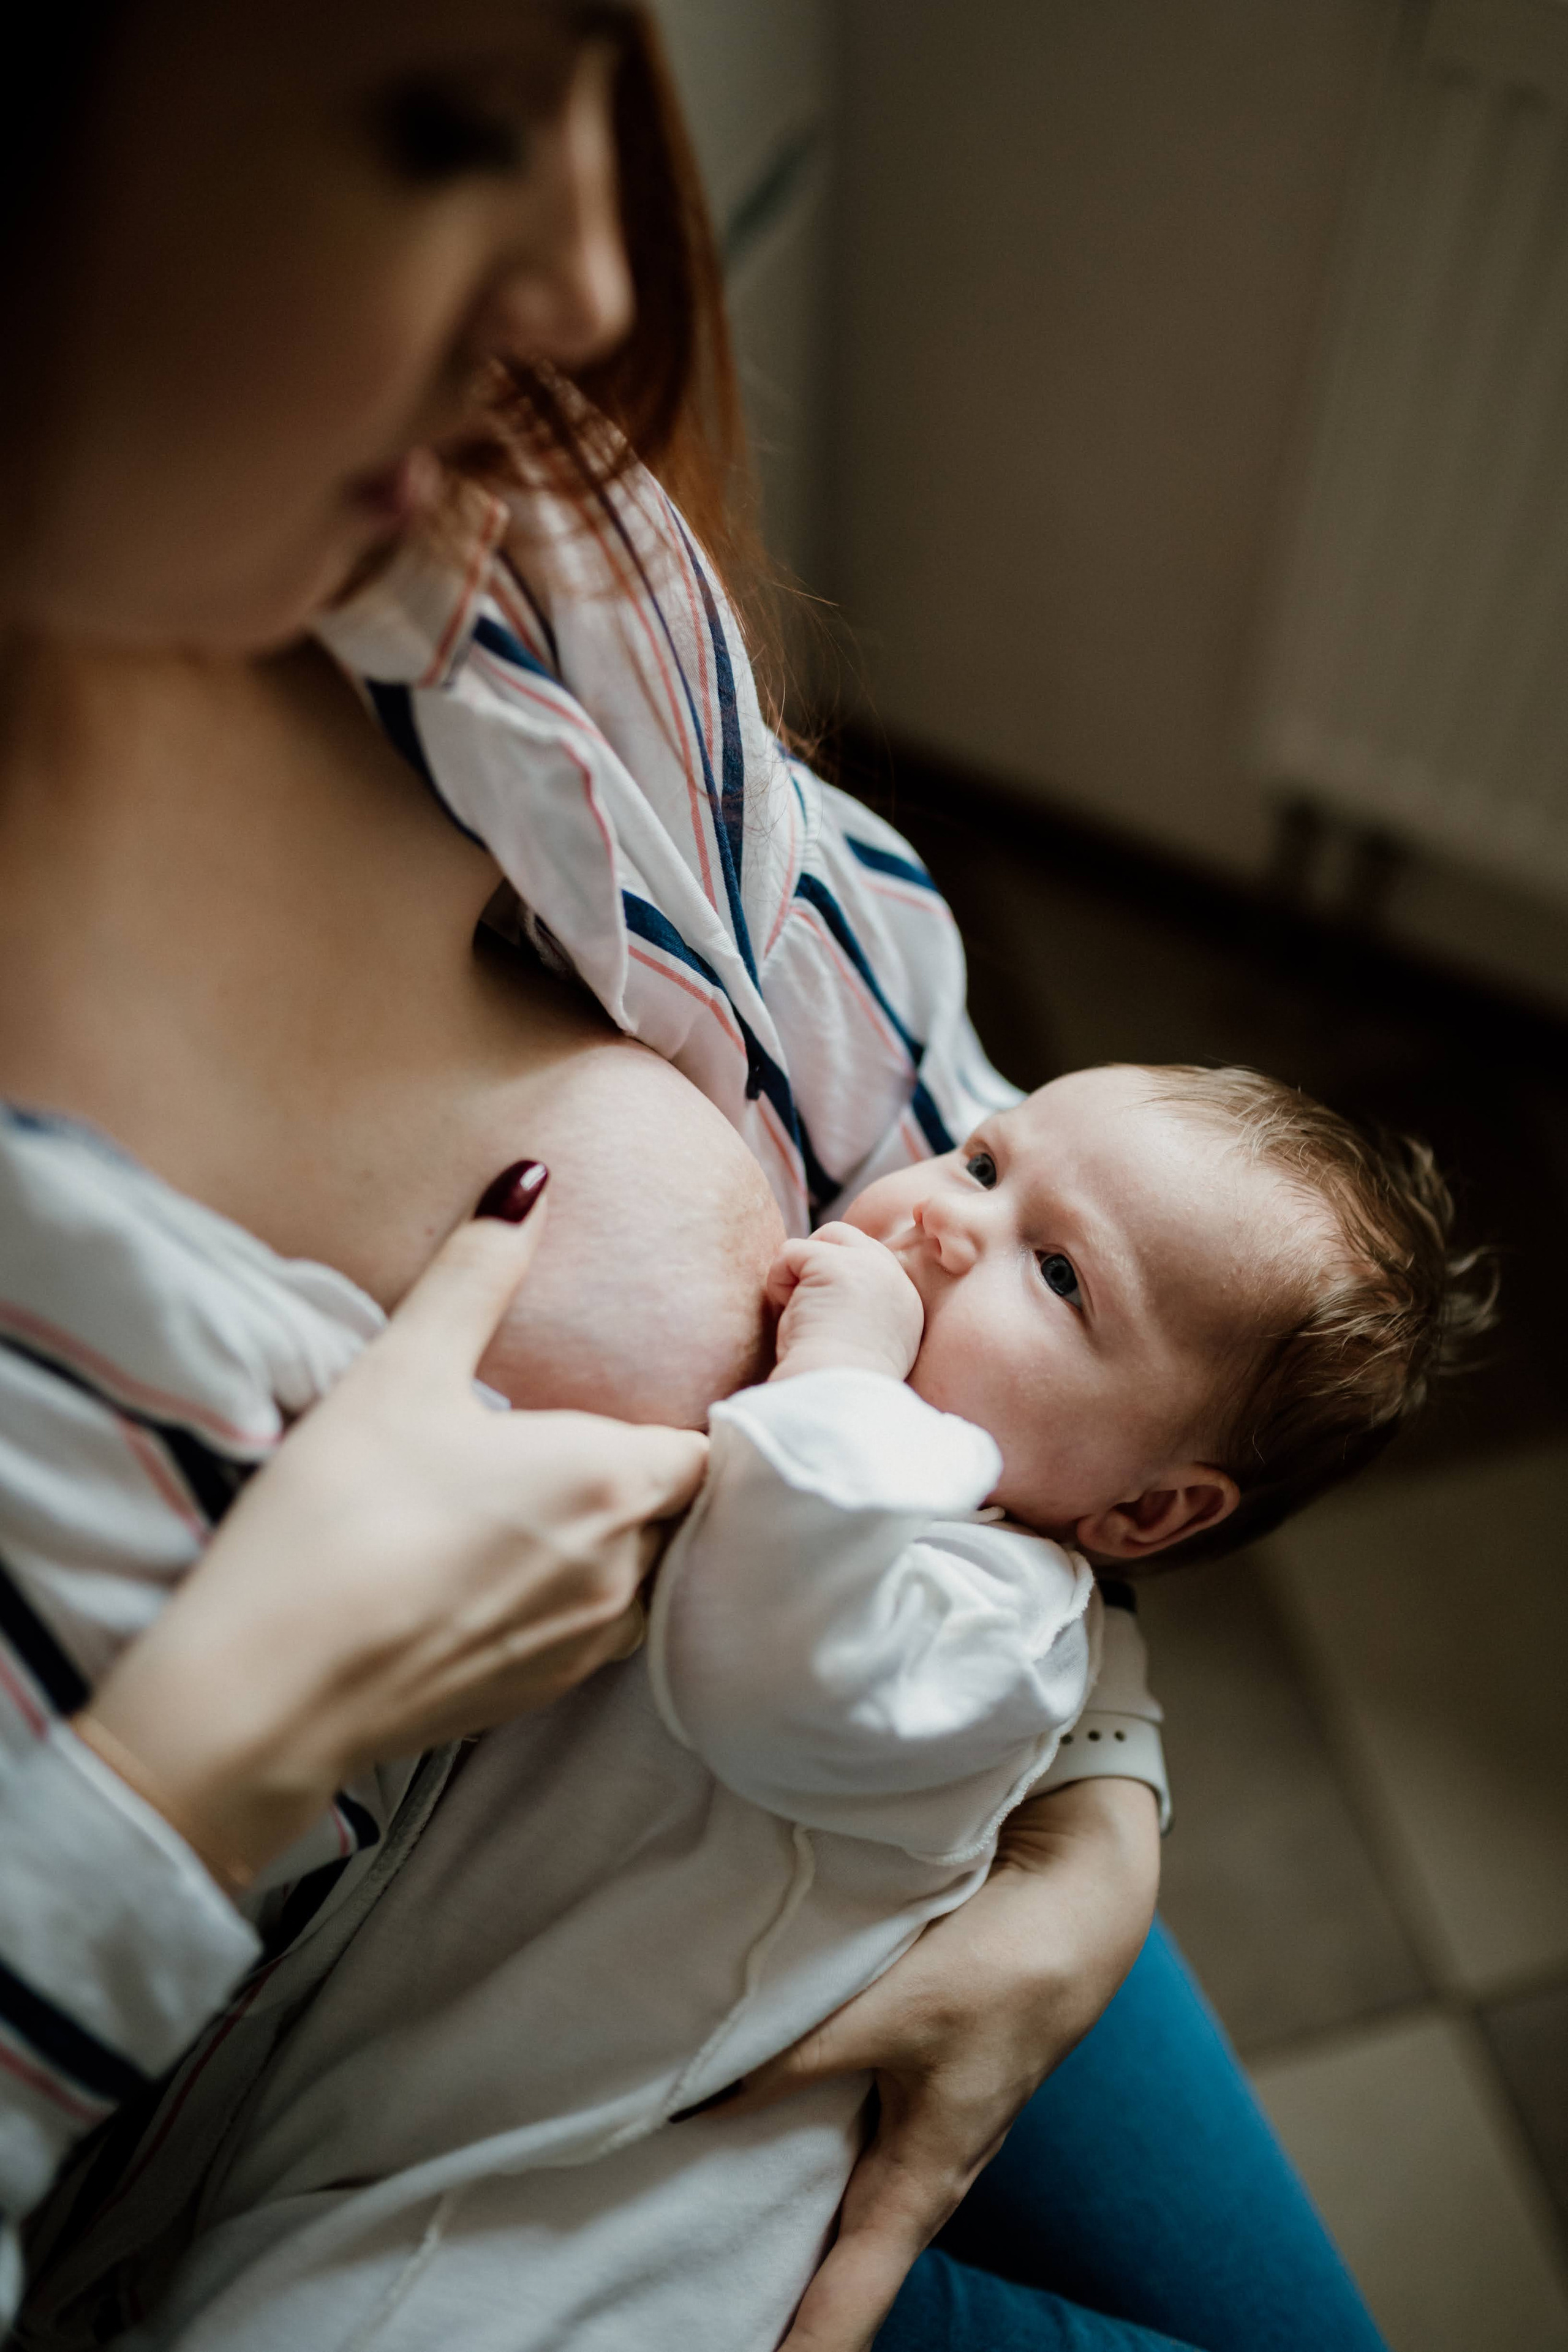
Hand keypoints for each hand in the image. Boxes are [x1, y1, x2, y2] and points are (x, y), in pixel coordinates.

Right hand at [79, 1200, 708, 1889]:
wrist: (272, 1686)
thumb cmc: (341, 1514)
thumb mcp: (403, 1369)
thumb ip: (478, 1270)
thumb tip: (532, 1180)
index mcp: (609, 1480)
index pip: (708, 1447)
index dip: (697, 1418)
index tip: (668, 1392)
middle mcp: (622, 1570)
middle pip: (690, 1515)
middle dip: (669, 1479)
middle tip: (622, 1437)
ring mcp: (584, 1645)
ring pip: (654, 1583)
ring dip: (633, 1544)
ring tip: (579, 1504)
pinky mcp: (538, 1698)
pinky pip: (604, 1639)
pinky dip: (587, 1601)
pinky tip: (525, 1573)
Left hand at [724, 1777, 1159, 2351]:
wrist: (1077, 1912)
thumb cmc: (1001, 1969)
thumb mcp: (890, 2010)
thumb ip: (795, 2058)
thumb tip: (695, 2101)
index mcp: (921, 2186)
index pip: (846, 2311)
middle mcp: (918, 2180)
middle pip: (837, 2286)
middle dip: (779, 2325)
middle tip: (693, 2333)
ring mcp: (917, 2141)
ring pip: (836, 2223)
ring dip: (782, 2256)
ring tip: (707, 2284)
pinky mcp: (911, 2098)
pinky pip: (840, 2163)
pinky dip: (791, 2180)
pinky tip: (737, 2166)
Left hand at [767, 1223, 923, 1384]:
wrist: (836, 1400)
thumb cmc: (836, 1387)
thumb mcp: (862, 1347)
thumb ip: (859, 1314)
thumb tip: (820, 1293)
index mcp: (906, 1306)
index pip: (870, 1265)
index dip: (835, 1280)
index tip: (820, 1314)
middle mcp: (896, 1281)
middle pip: (849, 1240)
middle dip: (817, 1263)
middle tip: (802, 1306)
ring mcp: (870, 1266)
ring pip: (823, 1239)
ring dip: (800, 1273)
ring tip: (798, 1315)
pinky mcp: (836, 1263)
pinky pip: (790, 1252)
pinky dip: (777, 1281)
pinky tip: (789, 1315)